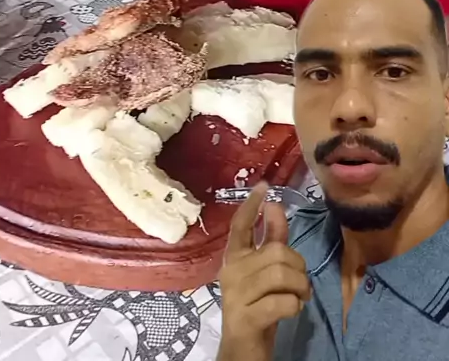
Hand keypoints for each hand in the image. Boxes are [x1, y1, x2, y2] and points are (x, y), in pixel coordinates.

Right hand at [217, 183, 310, 360]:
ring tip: (298, 298)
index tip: (264, 186)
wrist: (243, 352)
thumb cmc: (258, 307)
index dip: (251, 205)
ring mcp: (235, 295)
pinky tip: (290, 311)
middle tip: (300, 284)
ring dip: (300, 288)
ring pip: (282, 274)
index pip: (240, 225)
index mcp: (234, 258)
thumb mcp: (266, 273)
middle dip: (298, 267)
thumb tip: (275, 205)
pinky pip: (283, 301)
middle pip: (276, 252)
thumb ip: (270, 240)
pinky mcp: (245, 318)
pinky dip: (295, 306)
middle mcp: (230, 272)